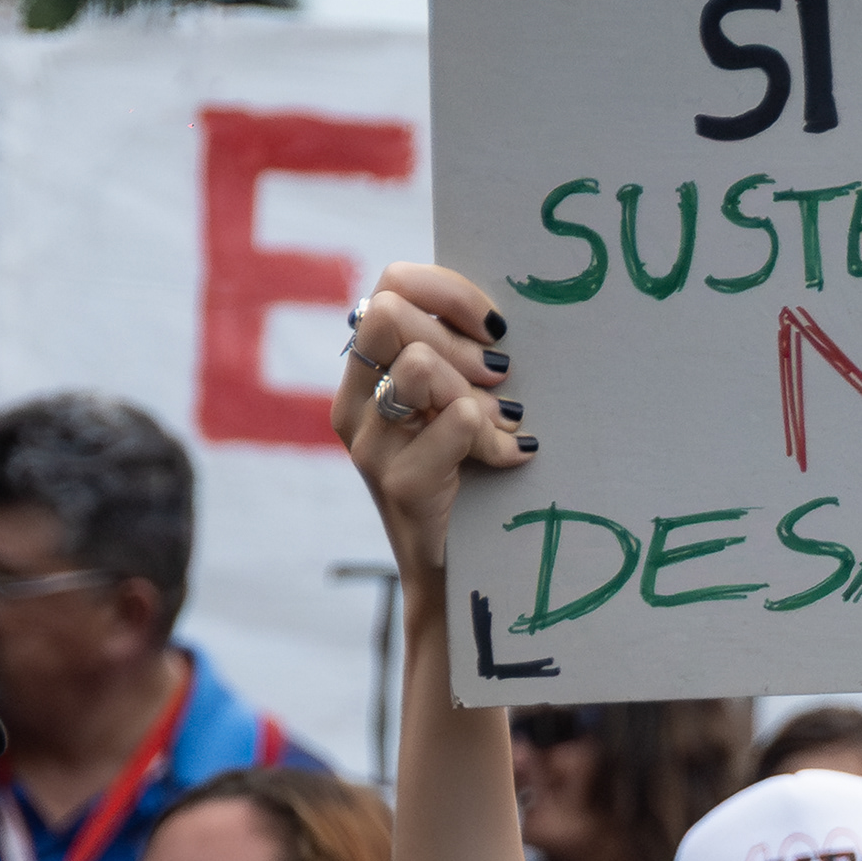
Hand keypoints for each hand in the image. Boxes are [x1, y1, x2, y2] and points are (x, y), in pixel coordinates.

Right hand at [330, 264, 528, 590]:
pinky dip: (496, 437)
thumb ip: (454, 357)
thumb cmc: (465, 476)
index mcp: (364, 376)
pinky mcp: (399, 484)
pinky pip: (458, 421)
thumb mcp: (450, 405)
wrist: (453, 574)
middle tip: (499, 379)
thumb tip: (501, 316)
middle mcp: (353, 406)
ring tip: (502, 422)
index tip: (493, 325)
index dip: (448, 291)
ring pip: (420, 366)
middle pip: (392, 315)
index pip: (390, 286)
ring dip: (475, 392)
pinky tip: (509, 457)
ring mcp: (369, 446)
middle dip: (459, 342)